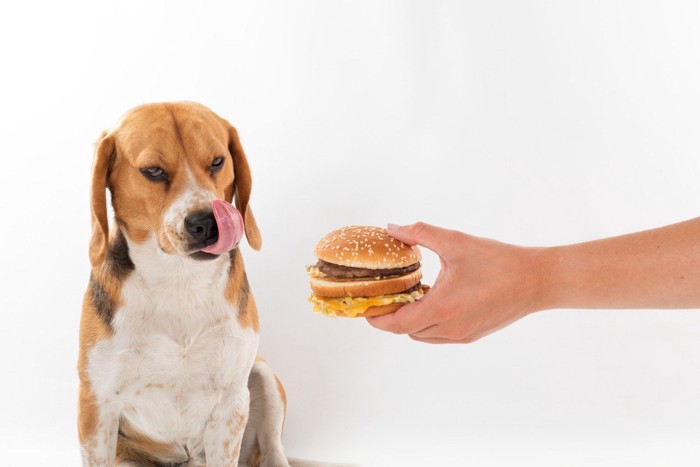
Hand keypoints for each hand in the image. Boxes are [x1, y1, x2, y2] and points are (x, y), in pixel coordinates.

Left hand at [366, 222, 544, 343]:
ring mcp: (462, 335)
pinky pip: (438, 335)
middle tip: (383, 295)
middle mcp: (450, 328)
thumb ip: (420, 233)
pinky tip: (430, 300)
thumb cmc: (499, 261)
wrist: (538, 280)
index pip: (397, 324)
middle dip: (391, 316)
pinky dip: (427, 322)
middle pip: (406, 330)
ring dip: (410, 320)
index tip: (364, 307)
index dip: (376, 317)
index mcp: (442, 309)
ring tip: (406, 296)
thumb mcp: (456, 242)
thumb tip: (393, 228)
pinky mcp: (472, 335)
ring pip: (422, 335)